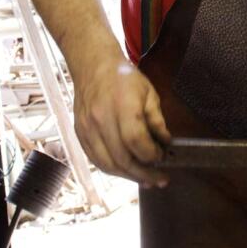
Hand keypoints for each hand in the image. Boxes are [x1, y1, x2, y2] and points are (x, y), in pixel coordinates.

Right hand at [73, 57, 171, 186]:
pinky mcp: (80, 134)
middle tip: (160, 180)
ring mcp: (88, 129)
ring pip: (108, 165)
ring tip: (146, 181)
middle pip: (122, 159)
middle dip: (144, 174)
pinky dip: (113, 170)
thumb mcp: (149, 92)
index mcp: (122, 106)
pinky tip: (126, 172)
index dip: (151, 155)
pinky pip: (96, 160)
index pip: (136, 141)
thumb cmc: (124, 78)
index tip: (162, 157)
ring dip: (129, 177)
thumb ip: (157, 120)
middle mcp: (102, 120)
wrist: (93, 66)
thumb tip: (165, 143)